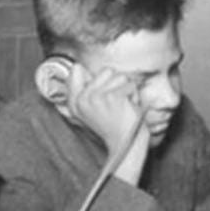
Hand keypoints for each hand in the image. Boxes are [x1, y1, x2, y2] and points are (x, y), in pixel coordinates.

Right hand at [66, 64, 150, 184]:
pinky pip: (131, 85)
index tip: (100, 91)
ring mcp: (96, 97)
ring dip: (127, 90)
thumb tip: (78, 66)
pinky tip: (129, 109)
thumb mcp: (91, 109)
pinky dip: (135, 96)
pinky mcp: (113, 97)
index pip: (76, 70)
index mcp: (74, 102)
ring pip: (120, 76)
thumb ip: (83, 88)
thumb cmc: (114, 126)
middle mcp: (82, 99)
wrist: (126, 144)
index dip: (93, 75)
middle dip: (117, 84)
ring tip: (123, 106)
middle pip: (106, 70)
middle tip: (116, 104)